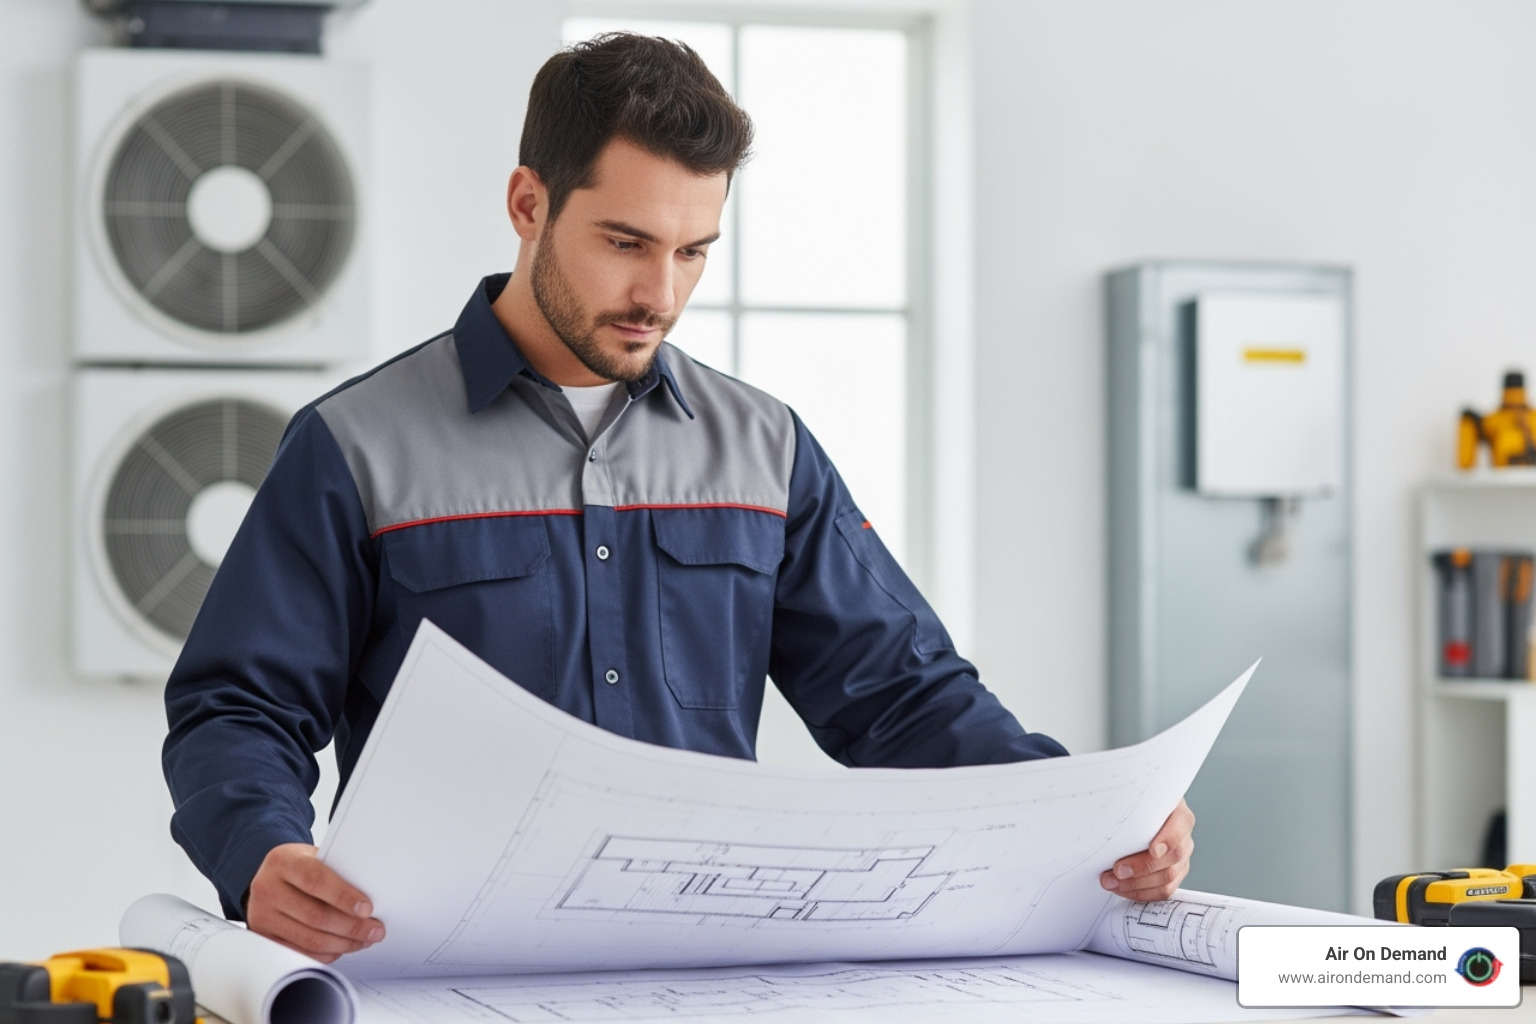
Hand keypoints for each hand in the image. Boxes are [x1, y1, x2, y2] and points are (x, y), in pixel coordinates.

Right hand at [245, 843, 385, 961]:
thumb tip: (369, 898)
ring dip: (343, 944)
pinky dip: (327, 953)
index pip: (315, 880)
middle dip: (351, 927)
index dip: (343, 897)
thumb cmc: (300, 866)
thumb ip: (337, 872)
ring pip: (309, 939)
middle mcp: (267, 889)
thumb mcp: (315, 857)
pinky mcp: (265, 937)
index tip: (367, 909)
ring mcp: (262, 916)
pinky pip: (300, 953)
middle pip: (315, 916)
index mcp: (283, 862)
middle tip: (375, 930)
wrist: (269, 876)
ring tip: (364, 940)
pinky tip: (343, 947)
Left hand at [1099, 798, 1193, 901]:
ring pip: (1168, 878)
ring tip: (1111, 882)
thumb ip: (1125, 802)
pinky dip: (1140, 893)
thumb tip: (1102, 808)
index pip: (1182, 826)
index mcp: (1177, 813)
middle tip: (1117, 870)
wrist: (1137, 818)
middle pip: (1174, 857)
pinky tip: (1121, 889)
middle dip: (1142, 868)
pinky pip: (1163, 891)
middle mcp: (1184, 837)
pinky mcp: (1173, 875)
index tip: (1153, 850)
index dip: (1169, 840)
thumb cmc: (1132, 806)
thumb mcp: (1132, 798)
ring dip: (1137, 884)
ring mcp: (1181, 859)